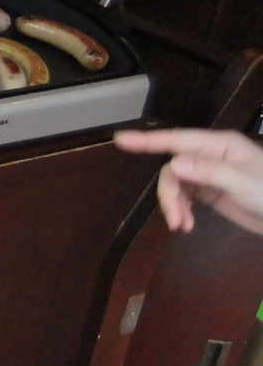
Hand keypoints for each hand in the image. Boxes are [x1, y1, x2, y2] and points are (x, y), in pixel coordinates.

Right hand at [114, 128, 262, 234]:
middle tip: (175, 219)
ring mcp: (209, 173)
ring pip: (176, 184)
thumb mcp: (244, 184)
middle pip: (173, 169)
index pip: (177, 140)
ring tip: (182, 225)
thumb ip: (210, 172)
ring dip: (174, 205)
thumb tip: (174, 163)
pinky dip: (181, 210)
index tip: (120, 139)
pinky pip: (184, 196)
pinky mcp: (210, 191)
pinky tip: (186, 224)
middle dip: (169, 194)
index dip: (148, 139)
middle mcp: (210, 156)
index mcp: (220, 146)